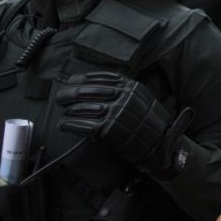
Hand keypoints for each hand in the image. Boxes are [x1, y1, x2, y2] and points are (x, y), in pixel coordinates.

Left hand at [56, 71, 171, 164]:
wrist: (160, 142)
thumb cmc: (150, 121)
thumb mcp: (141, 97)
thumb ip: (124, 90)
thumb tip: (98, 86)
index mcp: (130, 86)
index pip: (102, 78)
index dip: (84, 78)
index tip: (72, 80)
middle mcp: (123, 97)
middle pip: (90, 91)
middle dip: (71, 93)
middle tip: (60, 96)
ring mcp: (116, 113)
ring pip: (85, 108)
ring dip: (69, 111)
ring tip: (62, 113)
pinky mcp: (110, 129)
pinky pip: (86, 125)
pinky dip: (72, 125)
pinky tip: (63, 125)